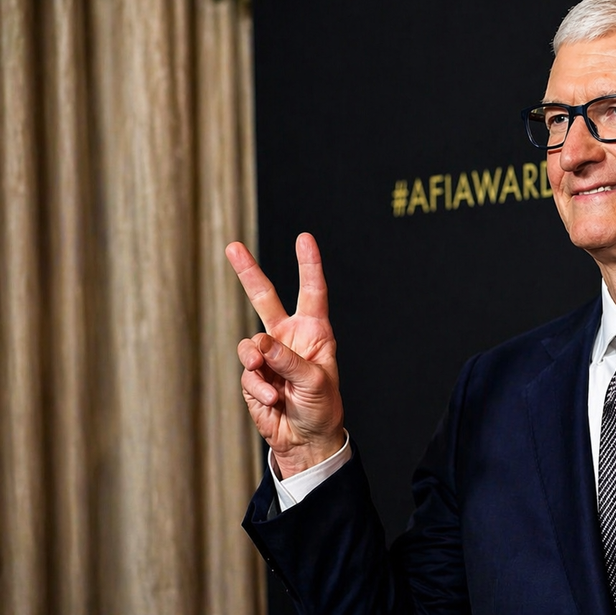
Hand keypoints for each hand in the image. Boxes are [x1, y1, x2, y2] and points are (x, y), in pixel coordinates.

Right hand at [226, 233, 343, 478]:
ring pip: (249, 344)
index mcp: (314, 332)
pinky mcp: (253, 376)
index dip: (308, 265)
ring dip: (258, 364)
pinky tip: (273, 401)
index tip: (304, 238)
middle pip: (264, 298)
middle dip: (248, 272)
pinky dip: (258, 388)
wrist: (306, 440)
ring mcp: (268, 356)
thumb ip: (288, 360)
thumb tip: (260, 344)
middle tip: (231, 246)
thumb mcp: (314, 382)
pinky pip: (247, 373)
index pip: (312, 292)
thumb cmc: (321, 408)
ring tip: (274, 387)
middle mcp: (289, 338)